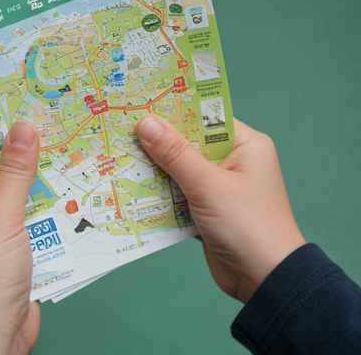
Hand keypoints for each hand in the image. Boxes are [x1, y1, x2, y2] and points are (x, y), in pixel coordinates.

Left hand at [0, 121, 41, 354]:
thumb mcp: (0, 222)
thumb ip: (13, 174)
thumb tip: (22, 128)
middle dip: (11, 142)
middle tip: (42, 108)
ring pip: (6, 188)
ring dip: (32, 172)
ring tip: (64, 136)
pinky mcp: (2, 248)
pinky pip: (22, 213)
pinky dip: (42, 201)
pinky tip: (71, 182)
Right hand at [134, 115, 305, 302]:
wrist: (265, 280)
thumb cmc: (248, 226)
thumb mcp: (208, 185)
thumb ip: (175, 153)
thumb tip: (145, 123)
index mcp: (245, 146)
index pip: (203, 116)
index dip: (171, 109)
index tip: (136, 101)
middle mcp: (233, 162)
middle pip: (186, 142)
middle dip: (155, 141)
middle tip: (117, 129)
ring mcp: (219, 187)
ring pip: (177, 169)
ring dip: (152, 168)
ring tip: (114, 156)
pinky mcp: (206, 210)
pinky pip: (175, 193)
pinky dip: (157, 192)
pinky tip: (128, 187)